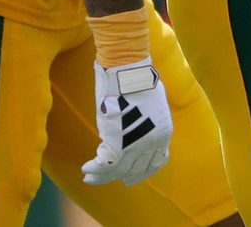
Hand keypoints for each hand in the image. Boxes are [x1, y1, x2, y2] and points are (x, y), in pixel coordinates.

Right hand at [83, 57, 172, 185]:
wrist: (128, 71)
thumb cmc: (139, 80)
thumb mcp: (153, 104)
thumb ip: (148, 122)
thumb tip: (137, 130)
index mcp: (164, 133)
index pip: (154, 163)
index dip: (140, 172)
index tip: (129, 176)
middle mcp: (152, 143)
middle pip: (135, 169)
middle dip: (121, 176)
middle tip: (109, 178)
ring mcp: (136, 144)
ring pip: (118, 170)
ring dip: (102, 176)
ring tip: (89, 178)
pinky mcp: (118, 142)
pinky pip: (104, 164)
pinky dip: (94, 168)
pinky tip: (86, 168)